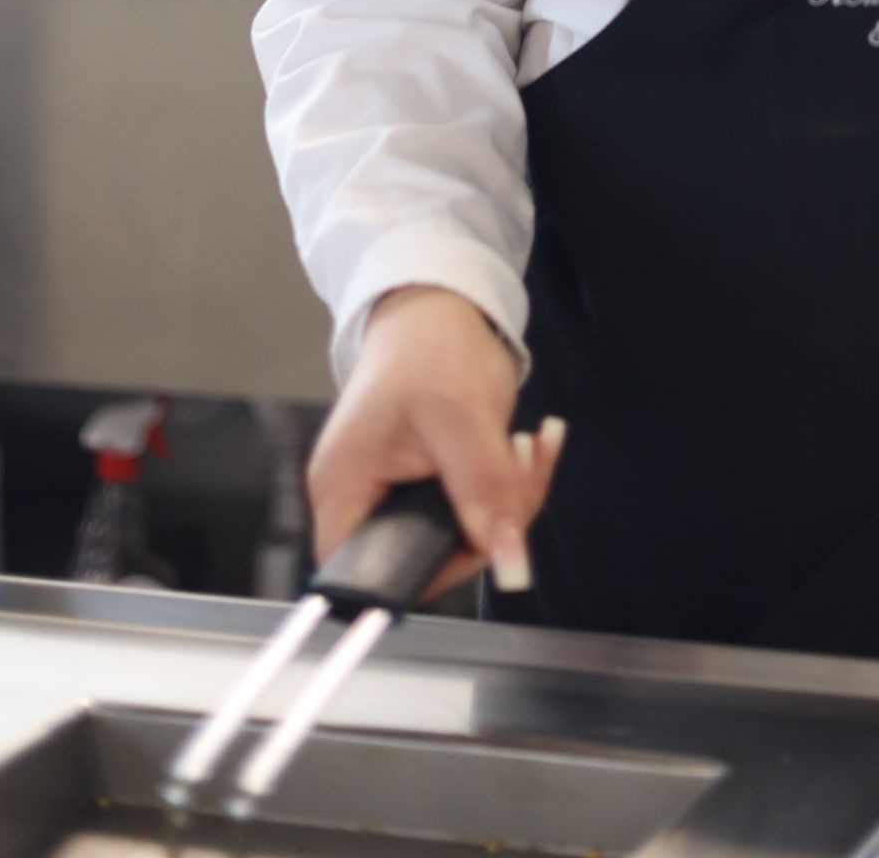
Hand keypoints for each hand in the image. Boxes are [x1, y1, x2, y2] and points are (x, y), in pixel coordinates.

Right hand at [306, 285, 564, 601]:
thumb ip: (482, 488)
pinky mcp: (435, 482)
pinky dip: (513, 484)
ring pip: (464, 535)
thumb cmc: (428, 345)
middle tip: (521, 470)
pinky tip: (534, 443)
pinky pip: (479, 508)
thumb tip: (509, 565)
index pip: (366, 575)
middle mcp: (365, 500)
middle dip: (487, 525)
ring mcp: (401, 493)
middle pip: (427, 557)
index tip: (477, 543)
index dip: (422, 574)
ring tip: (532, 445)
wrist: (442, 304)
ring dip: (511, 499)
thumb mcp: (459, 412)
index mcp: (344, 490)